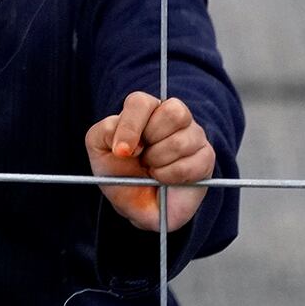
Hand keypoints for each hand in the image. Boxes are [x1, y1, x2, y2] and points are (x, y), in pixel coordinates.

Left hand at [86, 91, 215, 233]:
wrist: (135, 203)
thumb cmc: (117, 170)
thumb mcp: (99, 148)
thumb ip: (104, 132)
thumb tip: (122, 136)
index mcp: (145, 109)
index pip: (142, 102)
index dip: (131, 126)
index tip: (121, 152)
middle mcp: (173, 116)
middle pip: (173, 113)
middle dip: (150, 142)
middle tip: (140, 158)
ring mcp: (193, 135)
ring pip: (181, 141)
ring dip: (158, 162)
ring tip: (150, 169)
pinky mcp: (205, 157)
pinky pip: (193, 164)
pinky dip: (171, 176)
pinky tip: (164, 179)